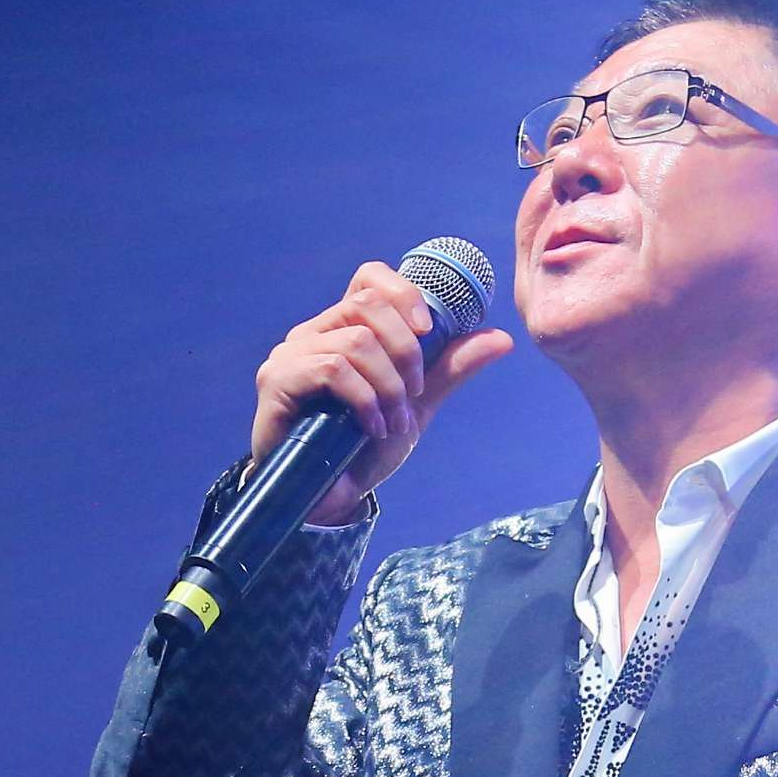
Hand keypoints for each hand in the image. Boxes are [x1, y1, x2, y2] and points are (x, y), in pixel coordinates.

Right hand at [252, 261, 517, 524]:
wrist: (329, 498)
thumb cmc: (363, 448)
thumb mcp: (416, 404)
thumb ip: (450, 369)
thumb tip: (501, 339)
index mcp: (343, 328)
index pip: (370, 278)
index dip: (403, 294)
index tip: (428, 332)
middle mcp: (313, 332)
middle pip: (368, 303)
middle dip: (406, 351)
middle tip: (415, 393)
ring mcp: (291, 354)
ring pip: (357, 341)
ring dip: (389, 386)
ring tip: (393, 421)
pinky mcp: (276, 380)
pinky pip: (332, 369)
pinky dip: (365, 399)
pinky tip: (372, 428)